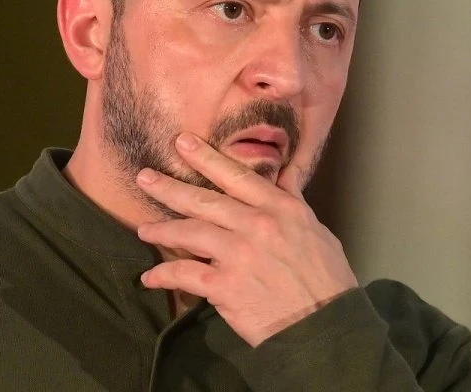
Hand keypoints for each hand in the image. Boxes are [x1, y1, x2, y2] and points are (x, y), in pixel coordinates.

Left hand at [136, 132, 358, 346]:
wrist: (324, 327)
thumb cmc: (327, 281)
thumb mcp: (316, 229)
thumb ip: (292, 200)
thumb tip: (285, 174)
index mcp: (280, 209)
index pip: (236, 175)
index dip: (206, 157)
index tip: (183, 142)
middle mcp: (256, 225)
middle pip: (204, 200)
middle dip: (169, 187)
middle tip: (144, 177)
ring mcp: (239, 254)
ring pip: (189, 232)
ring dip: (162, 230)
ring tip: (144, 230)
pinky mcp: (224, 285)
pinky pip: (185, 274)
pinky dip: (164, 276)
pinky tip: (150, 278)